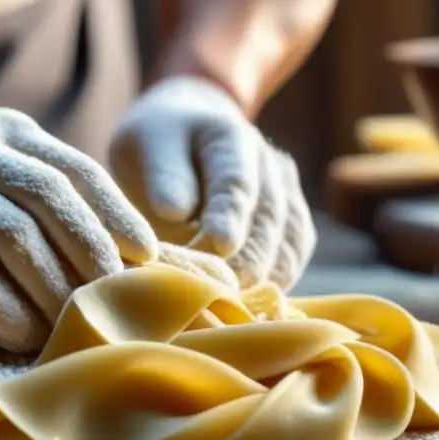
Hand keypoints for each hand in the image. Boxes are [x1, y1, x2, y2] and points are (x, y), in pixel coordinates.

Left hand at [109, 76, 315, 289]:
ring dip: (259, 280)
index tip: (219, 246)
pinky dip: (270, 285)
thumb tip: (174, 212)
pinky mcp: (291, 225)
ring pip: (287, 248)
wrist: (189, 134)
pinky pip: (291, 260)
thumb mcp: (147, 143)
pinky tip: (243, 303)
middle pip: (267, 223)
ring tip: (225, 305)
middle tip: (213, 294)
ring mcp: (286, 195)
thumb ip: (163, 175)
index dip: (229, 217)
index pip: (235, 183)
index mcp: (230, 139)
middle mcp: (269, 166)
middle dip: (242, 262)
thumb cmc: (160, 143)